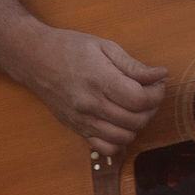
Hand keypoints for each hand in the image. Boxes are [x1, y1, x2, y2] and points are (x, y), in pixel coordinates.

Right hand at [24, 24, 169, 154]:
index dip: (156, 94)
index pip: (139, 100)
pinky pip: (106, 147)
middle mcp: (91, 104)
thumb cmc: (70, 47)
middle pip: (135, 120)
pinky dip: (119, 140)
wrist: (35, 59)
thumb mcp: (104, 46)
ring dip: (137, 124)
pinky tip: (120, 122)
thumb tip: (160, 75)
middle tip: (150, 93)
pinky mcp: (77, 129)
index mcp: (100, 79)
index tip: (158, 83)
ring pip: (124, 137)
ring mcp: (83, 120)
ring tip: (136, 107)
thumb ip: (133, 65)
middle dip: (151, 108)